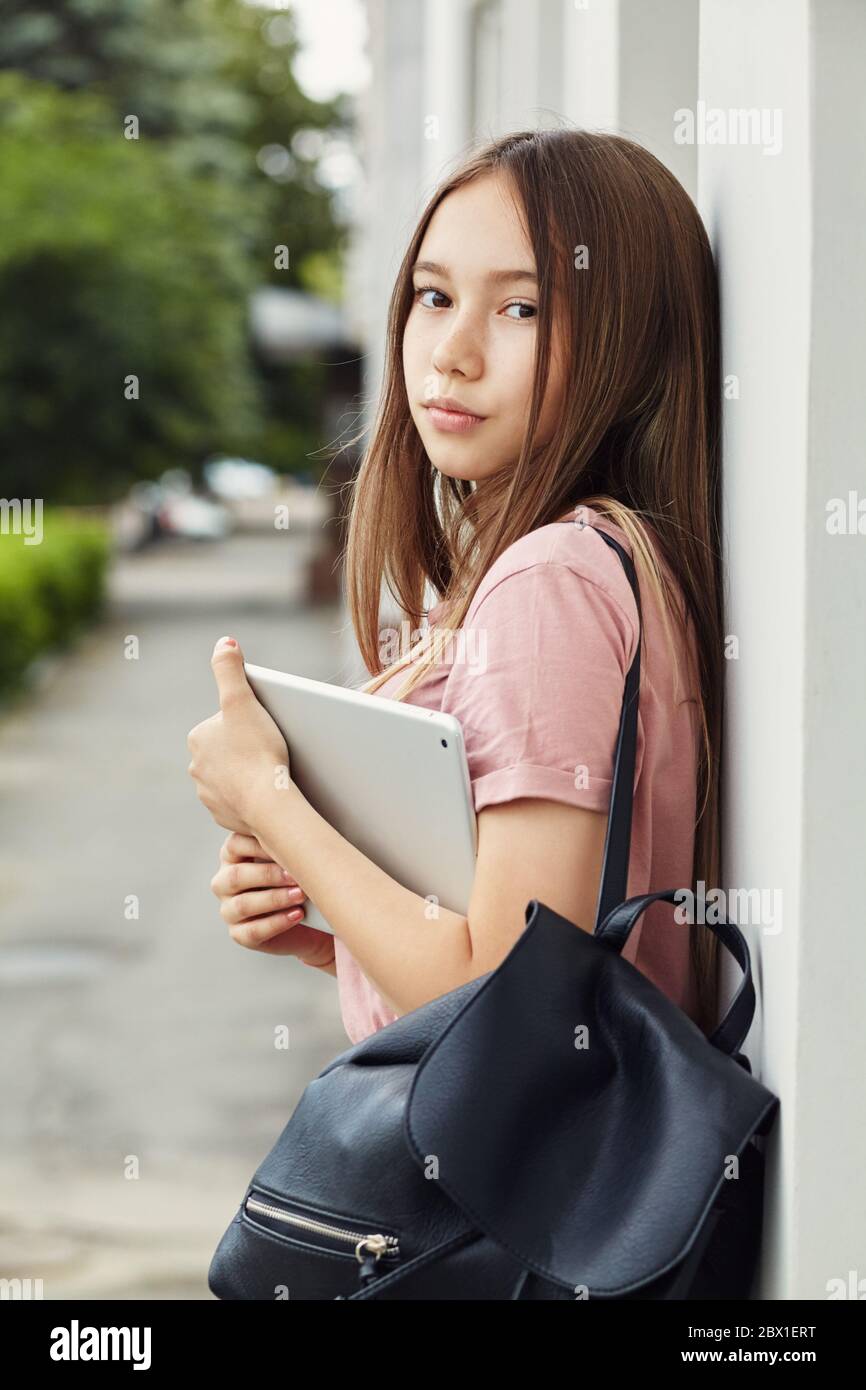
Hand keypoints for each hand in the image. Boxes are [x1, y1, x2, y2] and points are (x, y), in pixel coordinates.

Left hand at [187, 635, 292, 834]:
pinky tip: (268, 792)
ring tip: (272, 771)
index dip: (249, 722)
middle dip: (247, 748)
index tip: (265, 728)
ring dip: (249, 773)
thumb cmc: (257, 750)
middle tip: (272, 748)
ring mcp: (209, 794)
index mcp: (197, 738)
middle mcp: (196, 767)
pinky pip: (238, 800)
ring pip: (233, 776)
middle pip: (229, 749)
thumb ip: (229, 668)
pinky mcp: (223, 815)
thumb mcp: (243, 700)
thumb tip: (224, 642)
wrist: (269, 803)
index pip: (227, 722)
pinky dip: (252, 796)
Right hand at [211, 831, 336, 971]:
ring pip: (243, 905)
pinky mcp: (239, 934)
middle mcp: (225, 882)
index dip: (259, 845)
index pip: (235, 845)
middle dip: (268, 875)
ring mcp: (229, 909)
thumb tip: (303, 830)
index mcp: (233, 856)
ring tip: (300, 895)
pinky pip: (253, 931)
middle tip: (296, 875)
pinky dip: (277, 922)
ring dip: (274, 899)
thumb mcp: (291, 858)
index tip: (287, 846)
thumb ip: (286, 845)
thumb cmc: (297, 879)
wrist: (310, 919)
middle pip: (236, 876)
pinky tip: (297, 915)